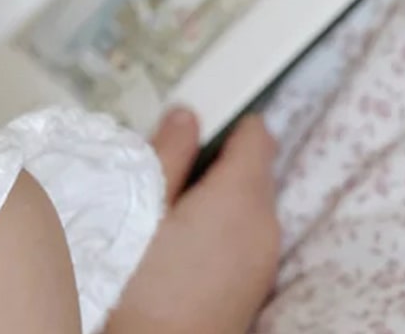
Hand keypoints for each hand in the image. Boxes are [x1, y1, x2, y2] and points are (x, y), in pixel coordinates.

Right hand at [103, 110, 281, 333]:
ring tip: (164, 211)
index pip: (257, 136)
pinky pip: (245, 238)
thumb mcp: (139, 206)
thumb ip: (168, 154)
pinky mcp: (255, 286)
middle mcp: (265, 225)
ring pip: (248, 205)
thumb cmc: (140, 285)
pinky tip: (178, 246)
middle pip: (252, 171)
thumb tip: (185, 117)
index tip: (195, 120)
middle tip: (163, 169)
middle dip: (214, 161)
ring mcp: (264, 260)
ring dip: (216, 197)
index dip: (228, 121)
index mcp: (240, 197)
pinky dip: (220, 229)